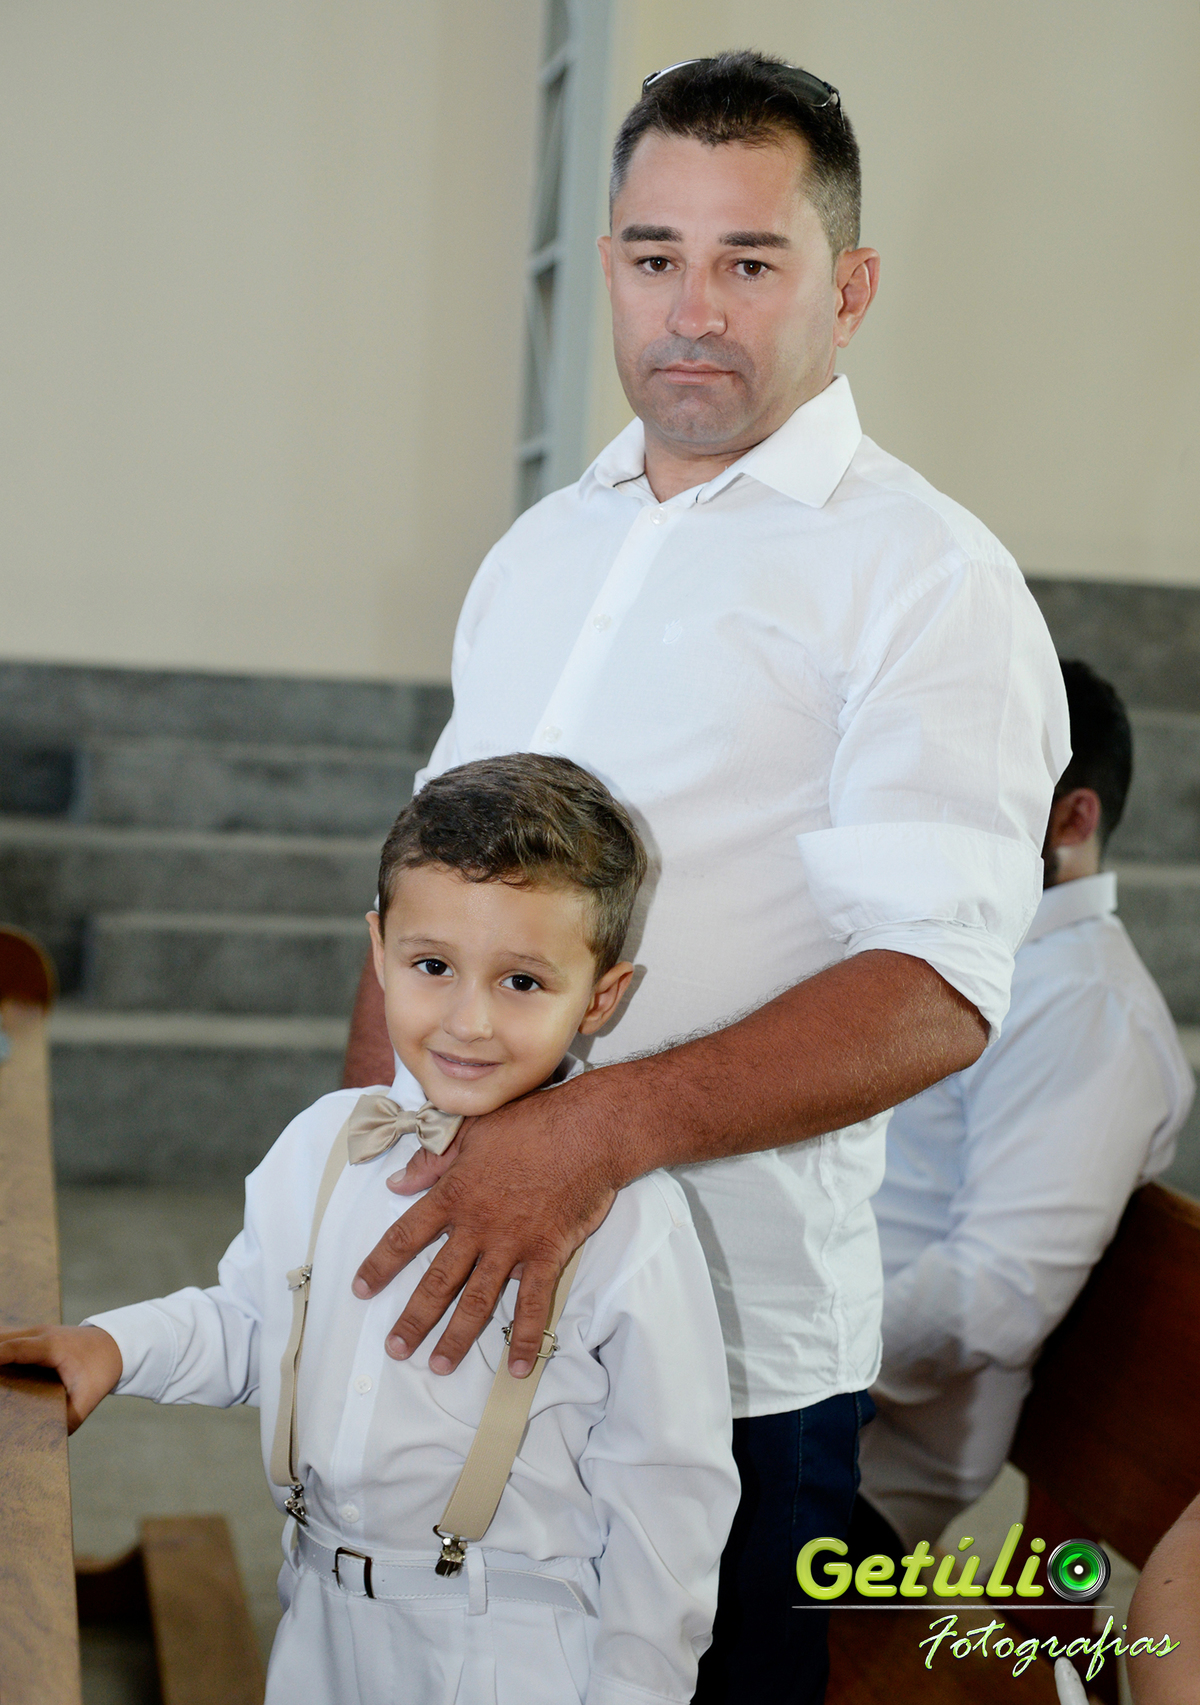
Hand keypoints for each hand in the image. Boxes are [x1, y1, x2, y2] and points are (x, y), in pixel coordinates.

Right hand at [0, 1324, 122, 1432]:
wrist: (115, 1344)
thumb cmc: (101, 1370)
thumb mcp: (89, 1397)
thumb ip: (69, 1419)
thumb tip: (47, 1442)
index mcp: (51, 1346)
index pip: (15, 1348)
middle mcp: (38, 1334)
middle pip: (0, 1338)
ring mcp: (32, 1332)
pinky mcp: (28, 1336)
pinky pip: (3, 1339)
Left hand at [353, 1070, 627, 1376]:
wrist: (587, 1129)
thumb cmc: (531, 1122)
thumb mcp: (472, 1130)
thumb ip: (432, 1160)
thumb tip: (395, 1182)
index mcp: (454, 1193)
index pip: (406, 1234)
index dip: (381, 1263)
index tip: (361, 1288)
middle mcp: (478, 1225)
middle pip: (437, 1280)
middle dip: (414, 1318)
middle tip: (395, 1349)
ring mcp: (513, 1243)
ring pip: (478, 1299)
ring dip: (457, 1337)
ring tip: (439, 1366)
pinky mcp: (547, 1253)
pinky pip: (533, 1303)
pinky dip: (523, 1336)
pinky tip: (515, 1366)